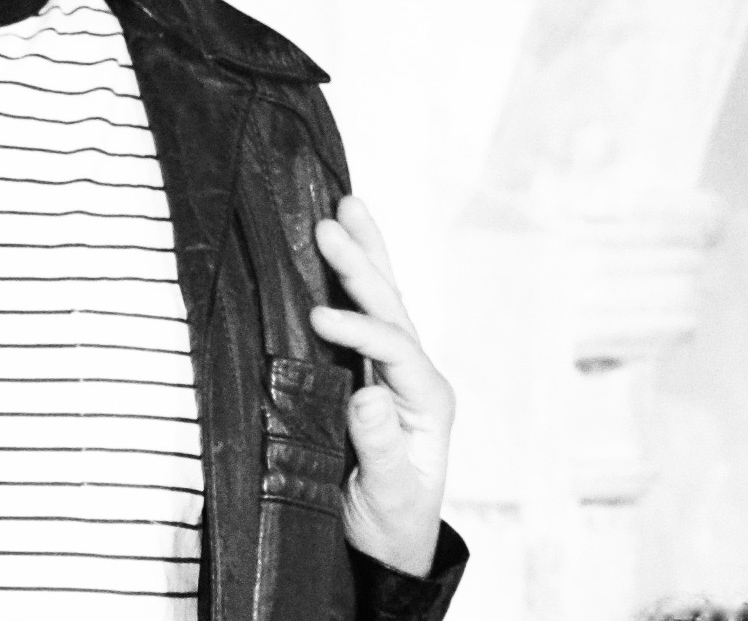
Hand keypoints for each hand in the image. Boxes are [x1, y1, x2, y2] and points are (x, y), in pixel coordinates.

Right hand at [308, 194, 453, 577]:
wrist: (385, 543)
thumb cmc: (389, 524)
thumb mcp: (389, 497)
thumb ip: (383, 449)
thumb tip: (369, 395)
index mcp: (429, 401)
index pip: (396, 348)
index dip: (359, 328)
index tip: (318, 319)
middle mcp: (416, 375)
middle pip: (393, 307)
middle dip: (362, 265)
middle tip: (327, 225)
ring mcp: (395, 366)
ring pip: (383, 296)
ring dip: (365, 251)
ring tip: (346, 204)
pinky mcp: (370, 366)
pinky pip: (364, 308)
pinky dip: (354, 271)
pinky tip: (342, 238)